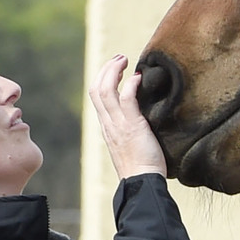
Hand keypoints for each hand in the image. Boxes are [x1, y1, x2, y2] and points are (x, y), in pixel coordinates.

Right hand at [91, 54, 168, 181]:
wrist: (143, 182)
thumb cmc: (143, 168)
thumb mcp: (130, 145)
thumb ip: (130, 131)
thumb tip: (141, 121)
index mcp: (107, 127)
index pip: (97, 96)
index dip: (103, 78)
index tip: (114, 68)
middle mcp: (108, 123)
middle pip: (96, 88)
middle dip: (106, 69)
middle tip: (119, 58)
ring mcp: (118, 124)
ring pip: (106, 89)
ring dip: (114, 70)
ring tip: (125, 60)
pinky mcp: (132, 126)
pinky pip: (126, 98)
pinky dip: (130, 84)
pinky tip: (138, 77)